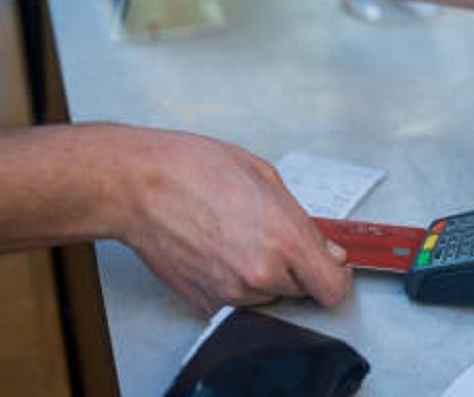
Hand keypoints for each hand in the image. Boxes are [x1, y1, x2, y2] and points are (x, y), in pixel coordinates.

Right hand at [111, 127, 351, 313]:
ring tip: (238, 235)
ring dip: (267, 274)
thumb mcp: (266, 179)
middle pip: (303, 289)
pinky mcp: (206, 303)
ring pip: (271, 295)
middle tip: (272, 234)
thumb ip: (304, 223)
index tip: (331, 264)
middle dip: (297, 266)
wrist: (138, 186)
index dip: (335, 275)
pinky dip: (239, 282)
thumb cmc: (194, 170)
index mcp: (283, 240)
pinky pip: (240, 301)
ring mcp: (231, 294)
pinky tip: (221, 249)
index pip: (332, 287)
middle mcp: (260, 275)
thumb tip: (327, 251)